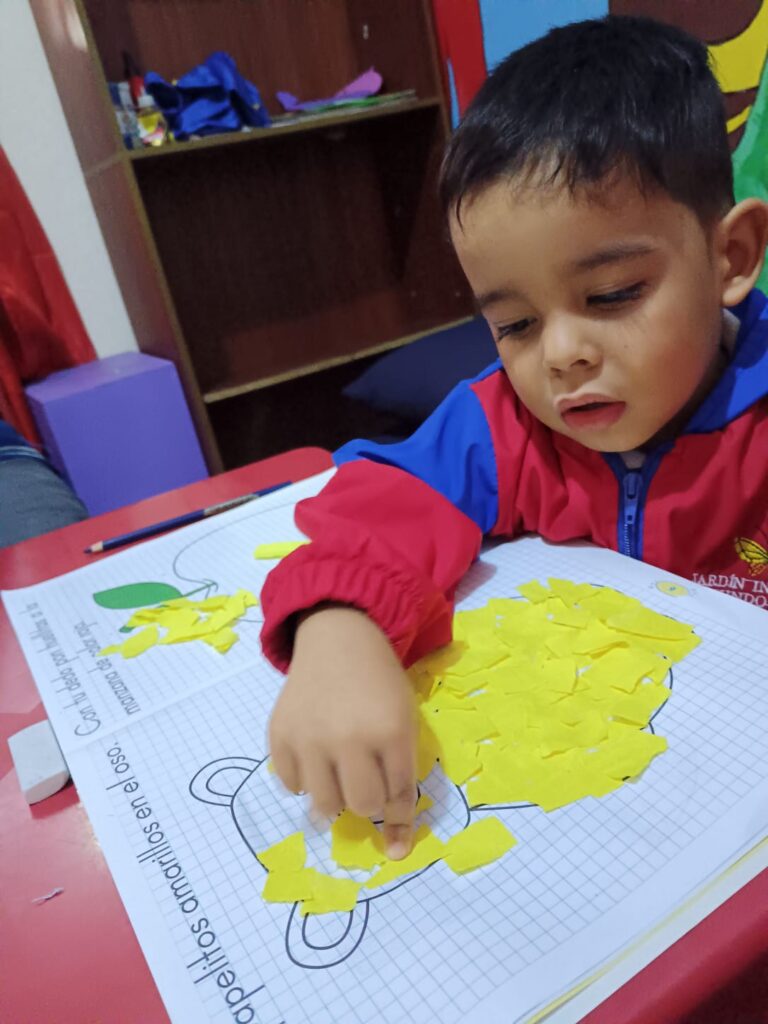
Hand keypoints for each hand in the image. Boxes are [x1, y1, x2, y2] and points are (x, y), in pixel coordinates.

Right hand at [269, 605, 416, 858]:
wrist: (338, 639)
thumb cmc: (379, 683)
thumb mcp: (404, 722)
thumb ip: (402, 777)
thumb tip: (393, 851)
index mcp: (390, 731)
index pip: (398, 795)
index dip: (399, 817)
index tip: (396, 841)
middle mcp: (348, 737)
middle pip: (362, 805)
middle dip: (367, 799)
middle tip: (365, 776)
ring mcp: (310, 737)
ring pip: (324, 805)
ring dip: (335, 794)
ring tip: (338, 767)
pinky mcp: (279, 735)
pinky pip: (291, 785)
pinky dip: (304, 779)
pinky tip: (313, 754)